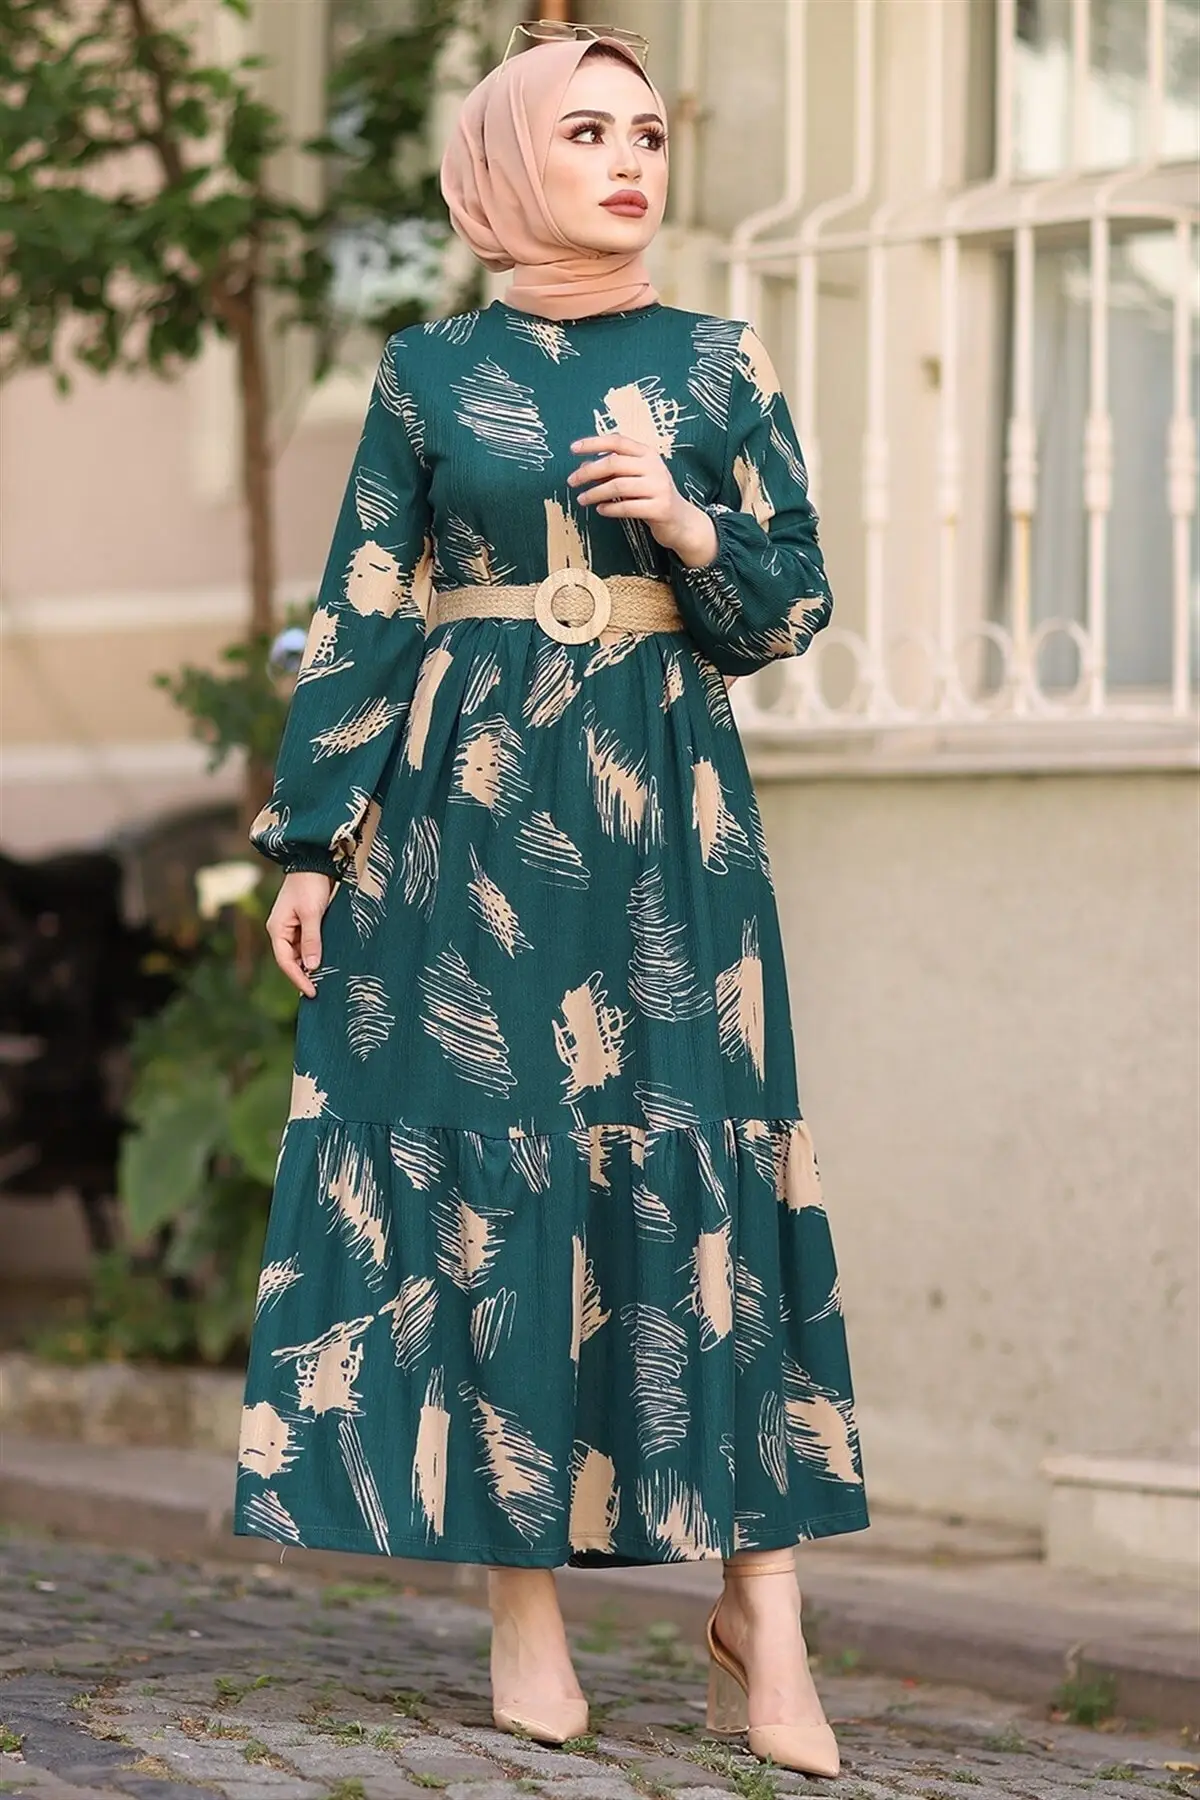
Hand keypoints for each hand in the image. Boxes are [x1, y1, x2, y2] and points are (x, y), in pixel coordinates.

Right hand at [267, 871, 332, 997]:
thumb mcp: (312, 913)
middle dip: (305, 975)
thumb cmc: (310, 884)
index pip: (286, 962)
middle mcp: (282, 930)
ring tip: (327, 981)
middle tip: (321, 992)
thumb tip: (312, 966)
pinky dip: (316, 953)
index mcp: (277, 929)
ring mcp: (292, 926)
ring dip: (311, 965)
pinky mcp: (304, 922)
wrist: (314, 860)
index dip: (298, 979)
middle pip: (292, 960)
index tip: (312, 993)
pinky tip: (328, 962)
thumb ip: (312, 940)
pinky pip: (308, 943)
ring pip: (300, 953)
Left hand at [568, 434, 718, 567]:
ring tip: (582, 499)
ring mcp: (658, 487)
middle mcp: (654, 467)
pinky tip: (600, 510)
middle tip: (571, 481)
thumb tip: (583, 466)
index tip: (572, 449)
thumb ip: (611, 471)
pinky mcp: (659, 508)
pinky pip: (626, 507)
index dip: (593, 443)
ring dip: (594, 493)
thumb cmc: (652, 496)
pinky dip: (609, 509)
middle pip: (613, 463)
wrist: (681, 520)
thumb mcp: (634, 478)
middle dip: (588, 472)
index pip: (617, 441)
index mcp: (647, 454)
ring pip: (617, 486)